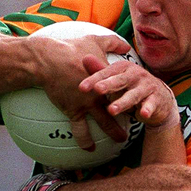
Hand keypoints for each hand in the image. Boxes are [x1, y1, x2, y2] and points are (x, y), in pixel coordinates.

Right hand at [29, 34, 130, 150]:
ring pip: (104, 122)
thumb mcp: (94, 40)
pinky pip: (80, 130)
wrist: (48, 61)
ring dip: (113, 132)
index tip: (141, 98)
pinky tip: (88, 149)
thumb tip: (125, 44)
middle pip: (119, 106)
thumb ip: (112, 42)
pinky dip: (85, 140)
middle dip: (130, 114)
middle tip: (143, 117)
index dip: (133, 92)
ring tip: (120, 140)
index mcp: (107, 77)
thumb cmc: (70, 49)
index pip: (124, 87)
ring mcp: (87, 103)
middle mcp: (100, 92)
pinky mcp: (73, 110)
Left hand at [79, 55, 179, 129]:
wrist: (160, 98)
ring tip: (112, 110)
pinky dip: (148, 109)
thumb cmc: (132, 87)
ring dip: (123, 102)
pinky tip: (144, 114)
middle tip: (97, 89)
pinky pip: (151, 105)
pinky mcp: (156, 98)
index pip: (106, 72)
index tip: (81, 88)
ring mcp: (147, 86)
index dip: (94, 79)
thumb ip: (100, 71)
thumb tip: (83, 58)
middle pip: (120, 81)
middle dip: (109, 85)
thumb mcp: (116, 79)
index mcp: (124, 68)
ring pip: (133, 95)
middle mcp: (136, 74)